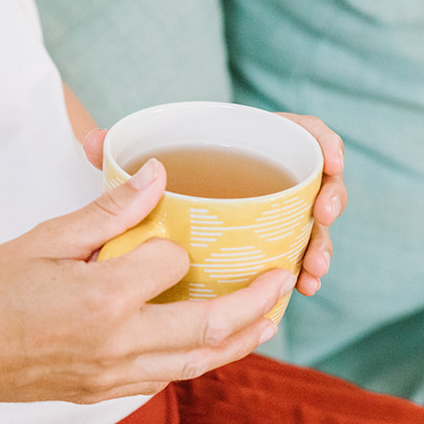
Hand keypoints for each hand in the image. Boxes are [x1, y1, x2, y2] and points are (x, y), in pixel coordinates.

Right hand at [0, 160, 293, 408]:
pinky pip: (165, 380)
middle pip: (208, 330)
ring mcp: (112, 378)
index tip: (176, 223)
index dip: (178, 243)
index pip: (171, 266)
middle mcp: (117, 347)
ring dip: (238, 341)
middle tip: (282, 278)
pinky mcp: (103, 394)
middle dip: (253, 305)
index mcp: (102, 300)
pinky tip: (206, 341)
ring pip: (195, 365)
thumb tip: (158, 174)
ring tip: (267, 316)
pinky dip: (195, 360)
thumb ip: (108, 211)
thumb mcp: (44, 239)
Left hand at [80, 112, 346, 297]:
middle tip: (324, 217)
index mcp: (247, 143)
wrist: (153, 207)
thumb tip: (94, 140)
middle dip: (330, 201)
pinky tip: (301, 290)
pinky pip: (296, 256)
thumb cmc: (150, 175)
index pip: (299, 133)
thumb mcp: (135, 164)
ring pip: (311, 226)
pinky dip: (302, 271)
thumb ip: (119, 150)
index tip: (330, 161)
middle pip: (315, 182)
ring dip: (320, 245)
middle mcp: (267, 177)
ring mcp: (272, 213)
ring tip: (311, 270)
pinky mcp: (269, 246)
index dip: (322, 142)